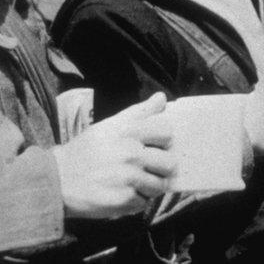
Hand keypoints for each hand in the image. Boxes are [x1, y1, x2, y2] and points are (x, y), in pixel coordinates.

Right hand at [52, 93, 176, 218]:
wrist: (55, 180)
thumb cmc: (86, 150)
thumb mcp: (109, 126)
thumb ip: (139, 112)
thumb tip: (162, 98)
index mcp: (128, 132)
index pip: (167, 133)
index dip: (163, 141)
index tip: (154, 146)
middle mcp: (131, 154)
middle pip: (170, 163)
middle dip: (161, 168)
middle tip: (147, 168)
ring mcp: (128, 178)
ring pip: (160, 185)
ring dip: (150, 186)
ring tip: (132, 182)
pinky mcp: (123, 200)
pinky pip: (144, 202)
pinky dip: (135, 200)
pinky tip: (120, 193)